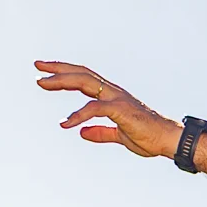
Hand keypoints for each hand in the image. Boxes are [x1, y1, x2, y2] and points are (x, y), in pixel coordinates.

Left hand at [34, 61, 183, 157]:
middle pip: (81, 73)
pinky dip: (78, 114)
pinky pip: (95, 108)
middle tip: (37, 66)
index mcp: (112, 96)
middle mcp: (113, 92)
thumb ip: (100, 133)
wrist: (168, 140)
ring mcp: (117, 98)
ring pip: (85, 82)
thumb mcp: (119, 136)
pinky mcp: (120, 110)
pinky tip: (66, 123)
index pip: (85, 78)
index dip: (65, 73)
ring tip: (42, 83)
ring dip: (62, 81)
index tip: (46, 72)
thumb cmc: (149, 137)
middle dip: (58, 68)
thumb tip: (81, 132)